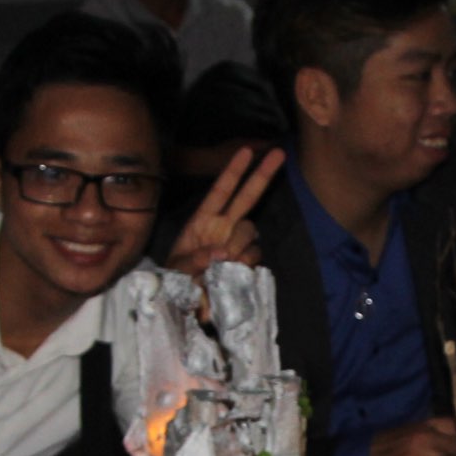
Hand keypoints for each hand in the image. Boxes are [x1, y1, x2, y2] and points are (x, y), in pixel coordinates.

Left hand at [163, 145, 284, 275]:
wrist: (186, 306)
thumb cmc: (177, 280)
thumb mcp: (176, 268)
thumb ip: (194, 259)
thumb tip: (221, 253)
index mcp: (203, 220)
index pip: (221, 190)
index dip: (234, 170)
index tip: (247, 150)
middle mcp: (223, 227)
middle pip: (247, 197)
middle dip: (262, 174)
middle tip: (279, 153)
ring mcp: (236, 244)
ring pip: (250, 231)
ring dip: (239, 243)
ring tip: (221, 262)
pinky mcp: (245, 262)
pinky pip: (253, 256)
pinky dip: (243, 263)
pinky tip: (230, 272)